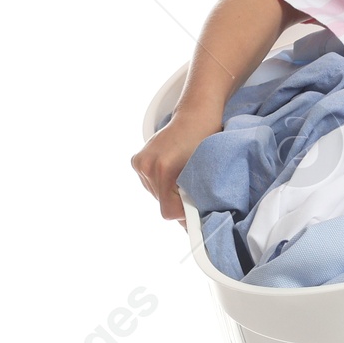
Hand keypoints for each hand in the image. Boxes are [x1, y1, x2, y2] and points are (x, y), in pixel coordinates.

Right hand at [131, 101, 222, 222]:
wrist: (195, 115)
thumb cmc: (206, 141)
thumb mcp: (206, 172)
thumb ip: (197, 199)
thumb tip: (193, 226)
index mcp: (163, 168)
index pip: (168, 211)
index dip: (184, 213)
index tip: (195, 205)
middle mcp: (146, 165)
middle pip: (161, 204)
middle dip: (178, 201)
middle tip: (192, 187)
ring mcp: (139, 163)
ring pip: (156, 196)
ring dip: (170, 192)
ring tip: (182, 175)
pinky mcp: (137, 161)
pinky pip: (151, 185)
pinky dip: (163, 184)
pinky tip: (172, 171)